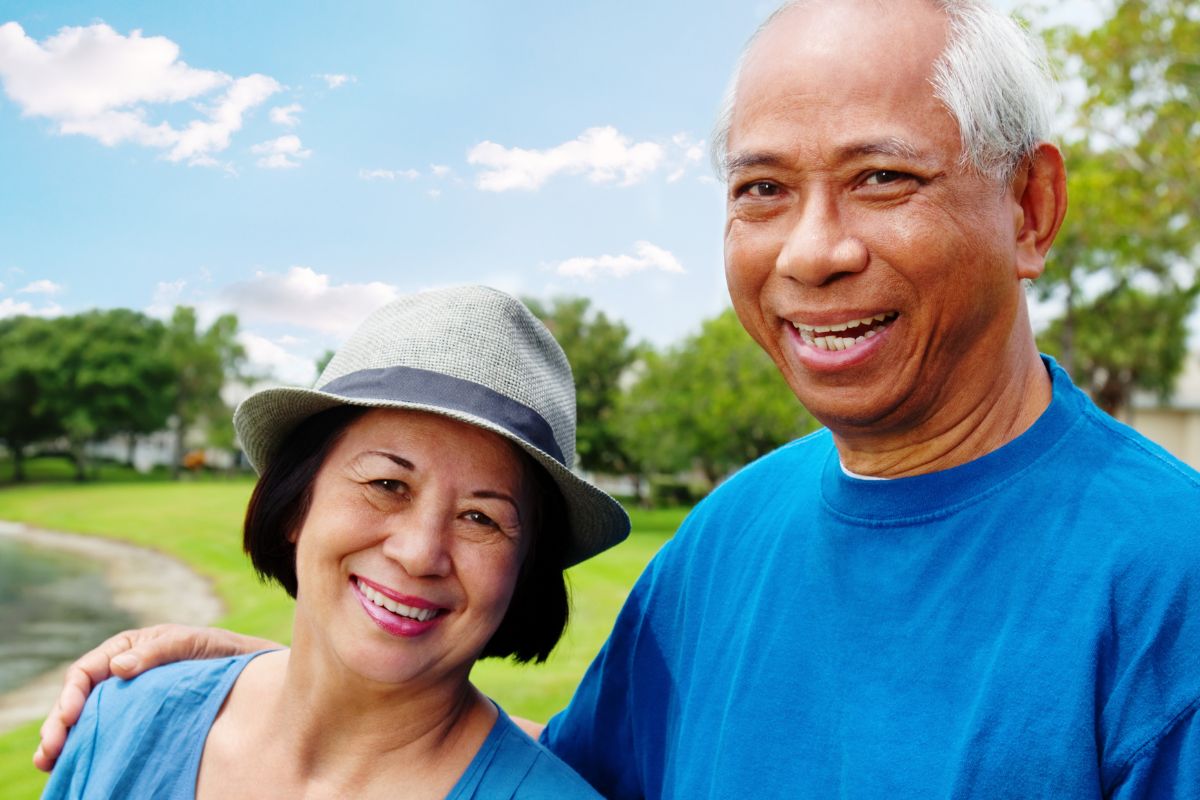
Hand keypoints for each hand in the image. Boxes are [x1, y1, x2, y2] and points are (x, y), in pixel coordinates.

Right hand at [33, 624, 280, 771]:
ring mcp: (130, 699)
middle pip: (79, 700)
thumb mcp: (193, 644)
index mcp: (128, 649)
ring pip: (88, 720)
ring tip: (49, 764)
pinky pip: (109, 734)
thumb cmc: (221, 652)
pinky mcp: (140, 719)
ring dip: (66, 741)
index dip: (71, 695)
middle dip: (58, 724)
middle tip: (48, 751)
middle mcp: (122, 674)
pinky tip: (75, 766)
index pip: (87, 671)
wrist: (250, 671)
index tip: (67, 719)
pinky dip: (89, 749)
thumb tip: (117, 668)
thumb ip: (159, 651)